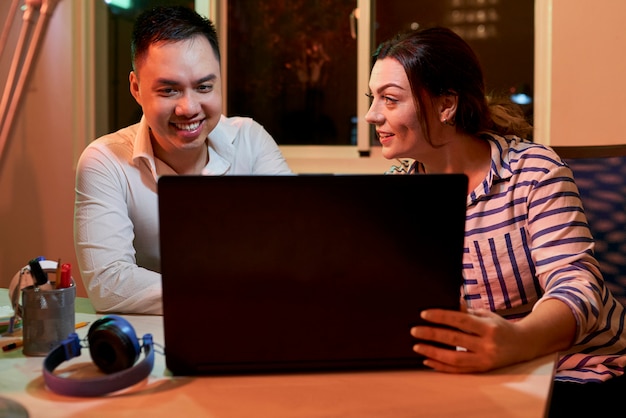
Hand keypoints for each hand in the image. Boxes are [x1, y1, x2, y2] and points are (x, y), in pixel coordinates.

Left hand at [410, 308, 529, 372]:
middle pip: (455, 339)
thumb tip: (448, 300)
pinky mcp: (481, 370)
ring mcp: (484, 360)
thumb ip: (466, 311)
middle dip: (432, 334)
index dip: (441, 317)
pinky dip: (441, 366)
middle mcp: (487, 345)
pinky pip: (458, 370)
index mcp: (488, 327)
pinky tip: (428, 360)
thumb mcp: (486, 315)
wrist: (522, 345)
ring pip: (455, 358)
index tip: (424, 314)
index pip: (460, 321)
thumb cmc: (499, 326)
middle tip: (414, 331)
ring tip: (417, 347)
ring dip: (433, 353)